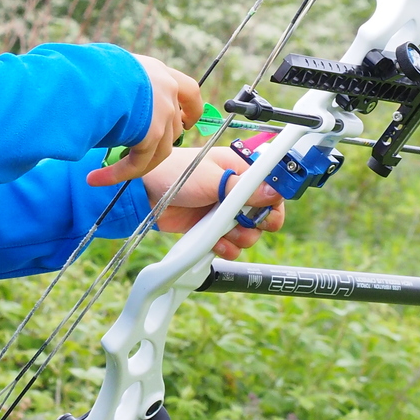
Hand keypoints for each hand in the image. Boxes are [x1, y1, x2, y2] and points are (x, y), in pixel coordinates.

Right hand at [86, 54, 203, 186]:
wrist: (90, 71)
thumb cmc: (90, 66)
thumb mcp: (112, 67)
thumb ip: (121, 81)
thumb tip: (107, 95)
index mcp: (158, 72)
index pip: (188, 91)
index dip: (191, 110)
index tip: (186, 121)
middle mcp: (167, 90)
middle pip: (175, 126)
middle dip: (160, 141)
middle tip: (139, 150)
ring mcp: (163, 112)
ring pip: (160, 149)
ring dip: (136, 164)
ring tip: (107, 173)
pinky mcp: (151, 133)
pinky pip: (138, 163)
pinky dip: (118, 174)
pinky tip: (96, 179)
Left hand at [140, 146, 284, 259]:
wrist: (146, 194)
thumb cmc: (176, 174)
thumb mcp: (212, 179)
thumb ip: (243, 189)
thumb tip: (274, 193)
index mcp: (241, 171)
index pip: (272, 189)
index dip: (274, 203)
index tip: (267, 213)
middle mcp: (237, 192)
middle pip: (265, 216)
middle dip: (256, 225)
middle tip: (240, 223)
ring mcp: (225, 212)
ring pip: (249, 234)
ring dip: (239, 238)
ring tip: (222, 233)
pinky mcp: (213, 229)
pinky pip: (232, 245)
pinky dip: (226, 248)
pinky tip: (215, 243)